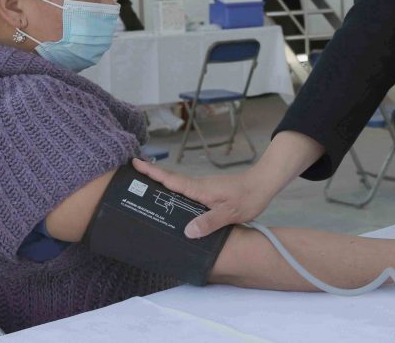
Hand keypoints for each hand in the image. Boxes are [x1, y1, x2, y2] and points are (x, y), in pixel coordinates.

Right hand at [132, 158, 272, 238]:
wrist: (264, 184)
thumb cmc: (248, 197)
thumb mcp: (229, 213)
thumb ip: (209, 222)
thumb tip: (187, 232)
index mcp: (199, 188)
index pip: (171, 179)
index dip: (152, 172)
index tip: (134, 163)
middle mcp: (198, 185)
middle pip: (170, 180)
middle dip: (150, 176)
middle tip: (131, 176)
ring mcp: (204, 187)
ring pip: (178, 185)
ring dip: (162, 184)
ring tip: (144, 190)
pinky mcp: (209, 191)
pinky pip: (187, 190)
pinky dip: (175, 191)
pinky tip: (173, 202)